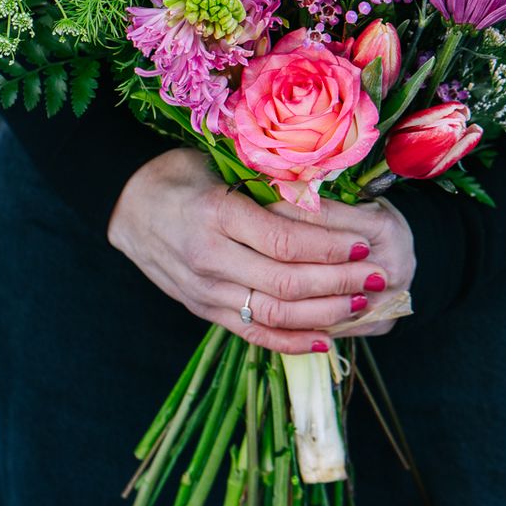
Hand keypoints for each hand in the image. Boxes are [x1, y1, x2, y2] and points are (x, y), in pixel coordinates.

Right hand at [108, 149, 414, 353]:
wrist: (126, 206)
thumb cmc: (182, 174)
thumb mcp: (220, 162)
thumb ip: (268, 181)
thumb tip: (331, 193)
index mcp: (215, 215)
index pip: (285, 241)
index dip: (331, 247)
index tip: (367, 243)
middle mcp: (209, 258)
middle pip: (286, 283)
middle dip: (340, 283)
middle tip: (379, 276)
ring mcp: (204, 291)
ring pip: (273, 315)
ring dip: (325, 314)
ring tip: (363, 304)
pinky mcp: (204, 311)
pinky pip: (253, 335)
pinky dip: (292, 342)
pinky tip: (327, 340)